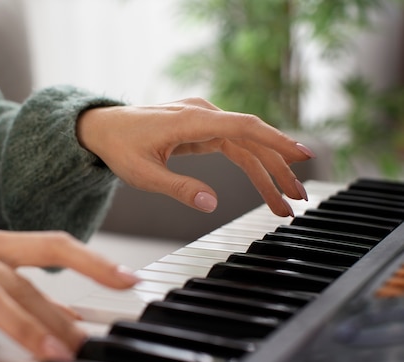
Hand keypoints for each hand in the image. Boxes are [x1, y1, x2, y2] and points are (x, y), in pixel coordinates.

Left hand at [77, 98, 314, 216]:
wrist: (102, 128)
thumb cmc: (119, 147)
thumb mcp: (143, 174)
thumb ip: (178, 187)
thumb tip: (211, 204)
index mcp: (191, 119)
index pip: (244, 127)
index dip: (276, 141)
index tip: (302, 156)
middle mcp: (203, 114)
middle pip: (252, 140)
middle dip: (278, 169)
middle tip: (298, 199)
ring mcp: (203, 119)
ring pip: (246, 145)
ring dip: (267, 172)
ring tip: (285, 202)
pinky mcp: (201, 128)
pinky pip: (233, 146)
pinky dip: (250, 165)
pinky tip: (264, 183)